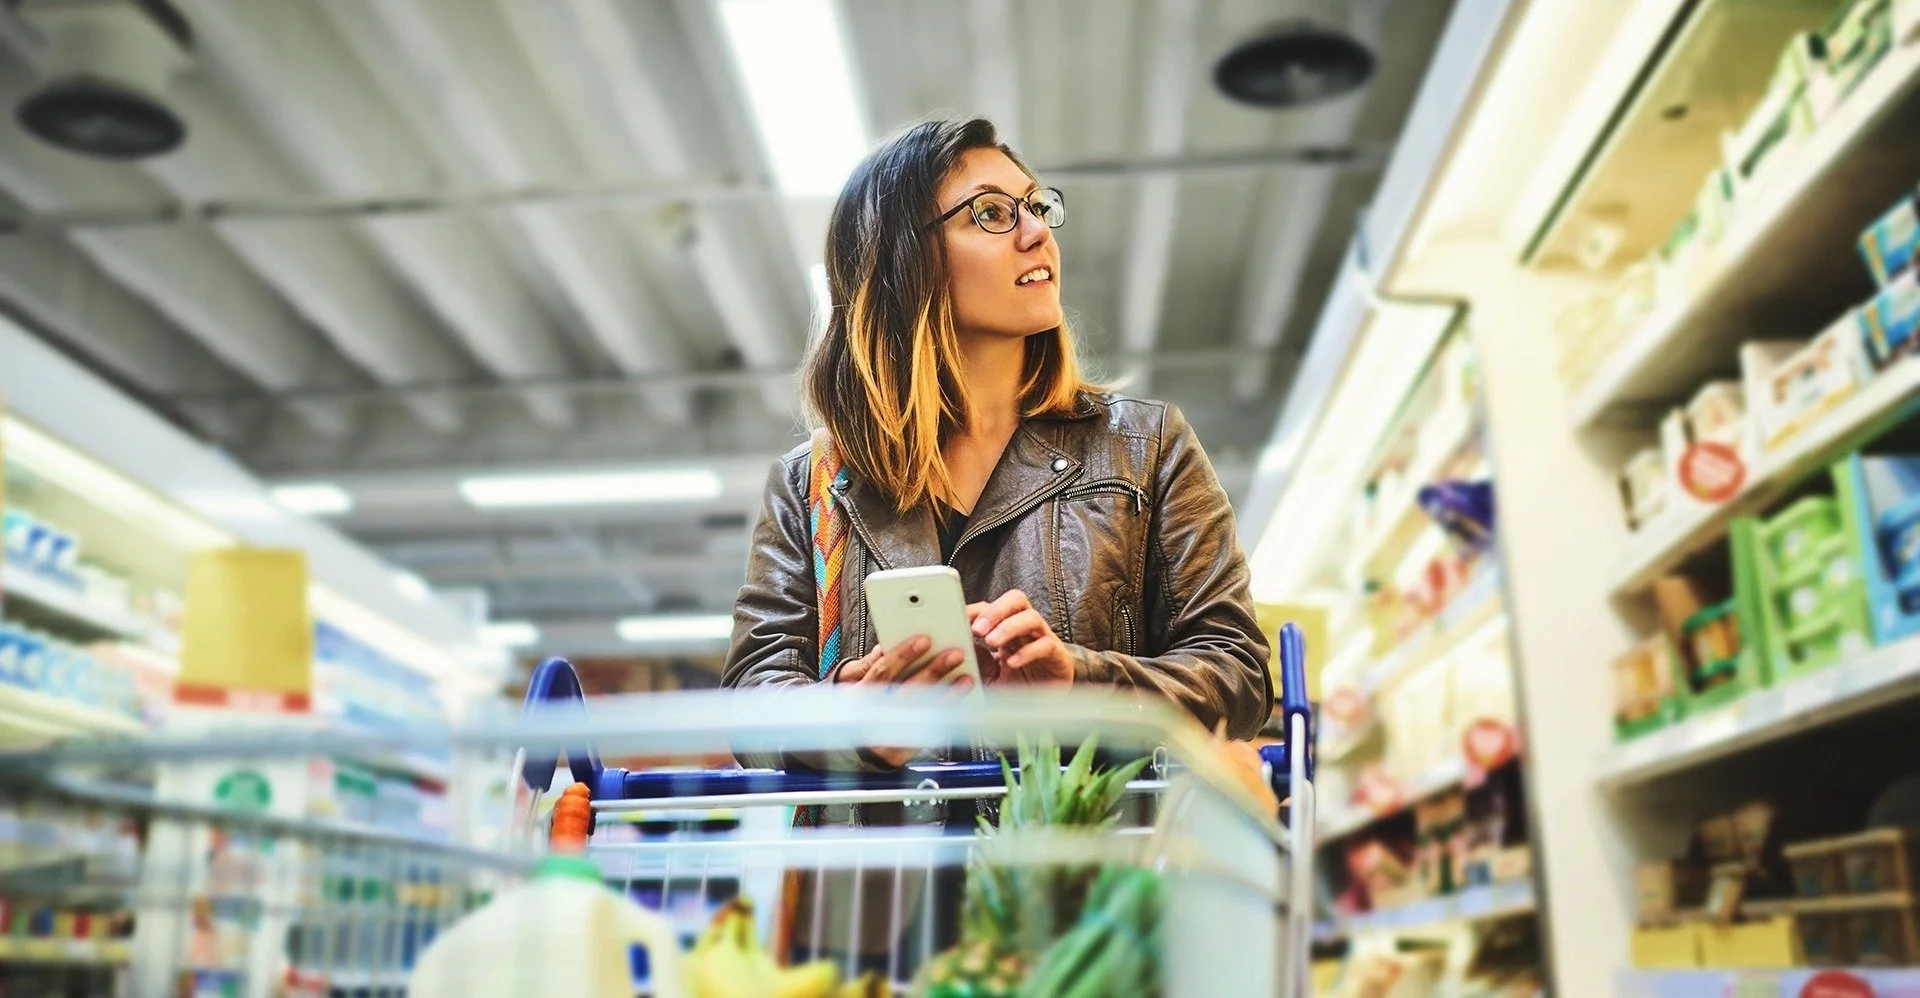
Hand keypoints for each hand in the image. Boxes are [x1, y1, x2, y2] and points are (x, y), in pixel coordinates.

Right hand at [834, 634, 974, 766]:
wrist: (851, 752)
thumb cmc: (854, 713)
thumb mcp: (849, 687)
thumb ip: (866, 668)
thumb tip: (881, 650)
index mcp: (859, 697)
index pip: (882, 672)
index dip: (903, 655)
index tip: (923, 640)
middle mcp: (873, 717)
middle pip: (907, 691)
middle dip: (933, 671)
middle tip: (953, 655)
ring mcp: (887, 737)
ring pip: (922, 714)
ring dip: (947, 695)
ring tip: (964, 680)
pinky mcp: (901, 752)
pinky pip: (926, 735)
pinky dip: (944, 720)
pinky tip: (959, 707)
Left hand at [967, 589, 1072, 687]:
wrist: (1043, 711)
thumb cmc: (1016, 688)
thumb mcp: (988, 675)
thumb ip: (977, 660)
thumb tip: (959, 645)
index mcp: (1006, 629)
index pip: (992, 607)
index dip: (975, 611)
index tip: (958, 619)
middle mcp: (1025, 630)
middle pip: (1016, 601)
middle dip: (995, 611)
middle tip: (977, 629)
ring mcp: (1043, 640)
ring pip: (1031, 618)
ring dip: (1009, 626)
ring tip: (992, 641)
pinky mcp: (1057, 657)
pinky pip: (1046, 645)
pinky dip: (1028, 652)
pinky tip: (1012, 663)